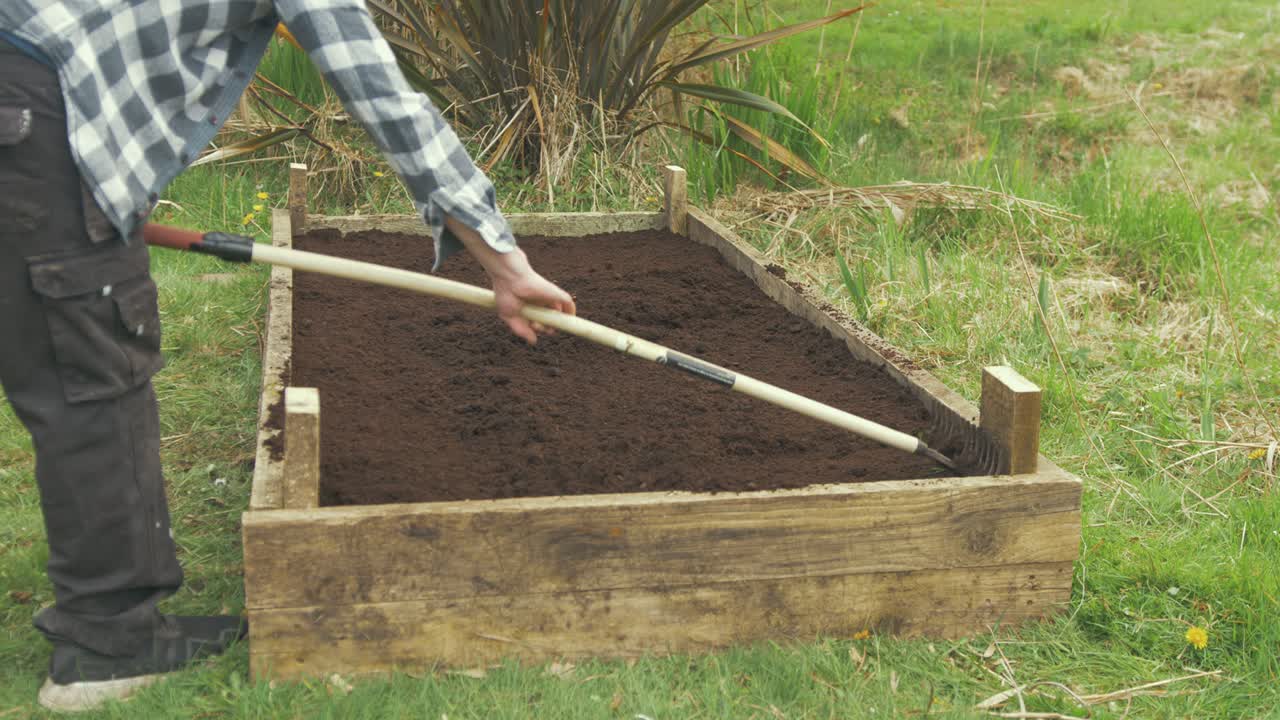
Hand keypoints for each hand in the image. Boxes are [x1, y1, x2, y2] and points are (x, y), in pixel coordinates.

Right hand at [445, 217, 576, 343]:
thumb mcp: (509, 316)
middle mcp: (541, 303)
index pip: (540, 322)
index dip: (539, 329)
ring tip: (542, 324)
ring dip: (554, 324)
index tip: (532, 328)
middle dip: (546, 328)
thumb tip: (534, 341)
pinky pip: (569, 305)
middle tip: (536, 326)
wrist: (508, 275)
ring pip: (559, 315)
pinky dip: (571, 314)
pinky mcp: (556, 293)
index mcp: (531, 308)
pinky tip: (569, 322)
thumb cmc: (505, 292)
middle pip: (550, 320)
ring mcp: (549, 298)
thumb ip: (521, 330)